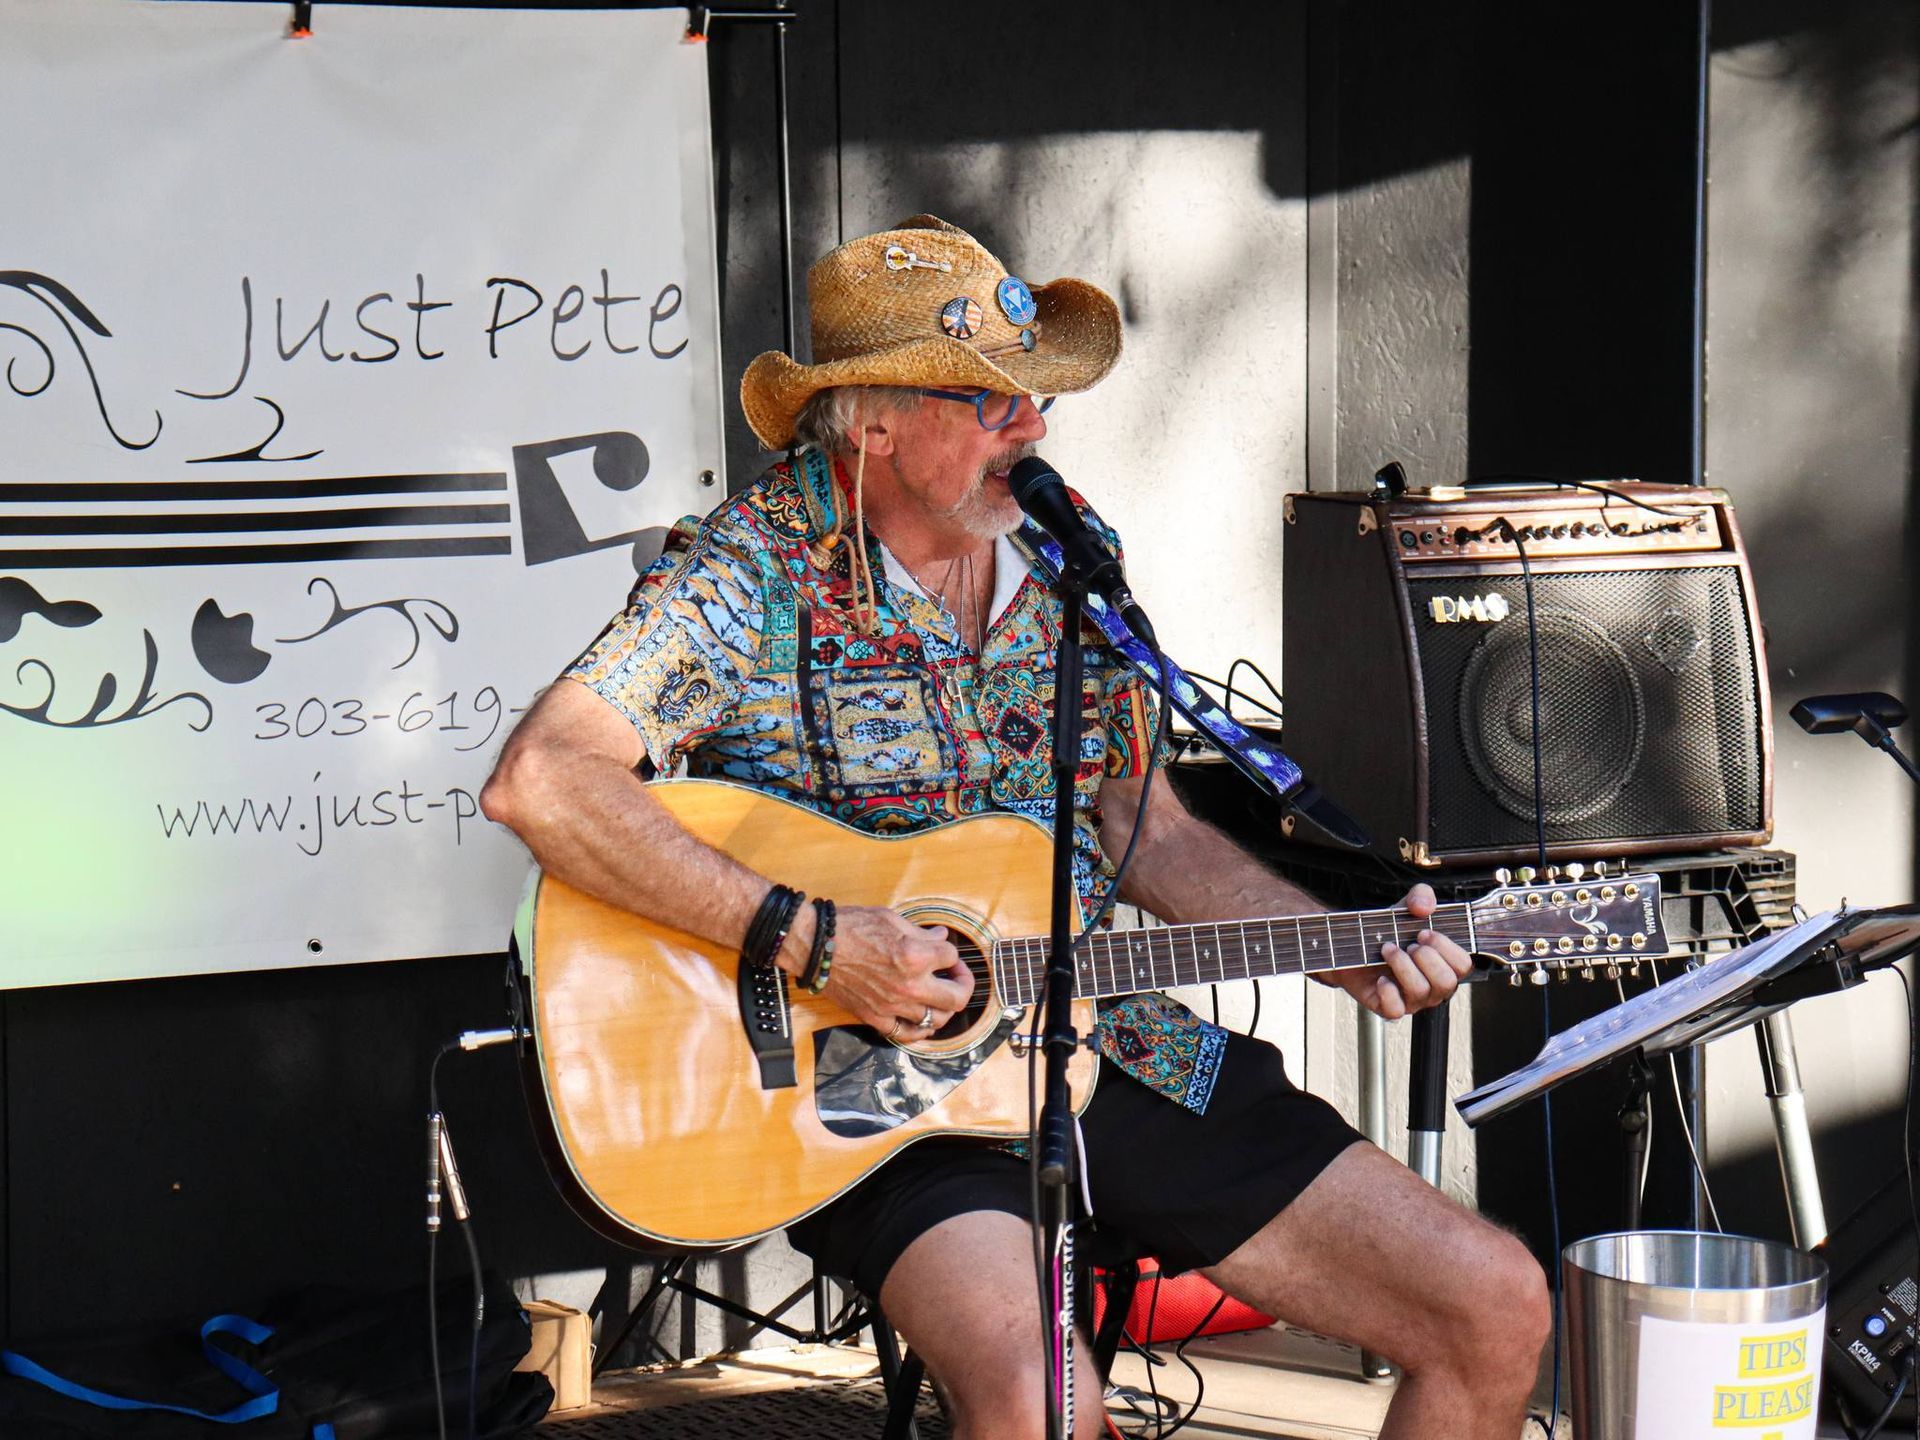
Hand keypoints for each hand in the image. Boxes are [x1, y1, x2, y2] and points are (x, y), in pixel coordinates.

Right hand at [805, 905, 975, 1039]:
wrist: (815, 946)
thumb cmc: (850, 927)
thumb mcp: (891, 919)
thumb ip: (921, 932)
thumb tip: (941, 937)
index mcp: (915, 955)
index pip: (950, 956)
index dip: (950, 951)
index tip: (944, 950)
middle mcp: (909, 985)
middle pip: (956, 996)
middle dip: (963, 984)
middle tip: (958, 977)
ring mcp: (892, 1005)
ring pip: (936, 1020)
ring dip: (945, 1008)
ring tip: (942, 997)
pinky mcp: (875, 1017)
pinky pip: (906, 1034)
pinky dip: (920, 1030)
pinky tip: (923, 1020)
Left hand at [1324, 884, 1473, 1019]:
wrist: (1354, 944)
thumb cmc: (1389, 931)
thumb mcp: (1406, 907)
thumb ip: (1421, 896)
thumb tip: (1424, 906)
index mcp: (1444, 965)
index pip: (1463, 965)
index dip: (1446, 947)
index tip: (1423, 932)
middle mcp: (1433, 986)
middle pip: (1447, 982)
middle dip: (1426, 958)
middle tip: (1408, 944)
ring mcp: (1412, 1000)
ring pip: (1420, 991)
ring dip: (1402, 965)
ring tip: (1387, 949)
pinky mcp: (1388, 1008)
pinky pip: (1395, 1009)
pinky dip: (1387, 991)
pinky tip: (1380, 977)